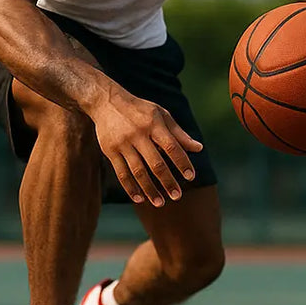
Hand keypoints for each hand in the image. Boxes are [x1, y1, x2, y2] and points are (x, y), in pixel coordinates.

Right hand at [90, 87, 200, 206]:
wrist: (106, 101)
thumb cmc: (140, 109)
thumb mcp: (161, 114)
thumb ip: (179, 133)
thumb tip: (199, 149)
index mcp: (154, 124)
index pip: (172, 146)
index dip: (182, 162)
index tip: (190, 177)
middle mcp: (138, 134)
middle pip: (155, 163)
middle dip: (167, 181)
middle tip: (177, 196)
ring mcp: (123, 143)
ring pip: (138, 171)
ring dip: (150, 189)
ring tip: (160, 203)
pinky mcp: (110, 151)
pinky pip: (121, 173)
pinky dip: (130, 188)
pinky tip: (139, 199)